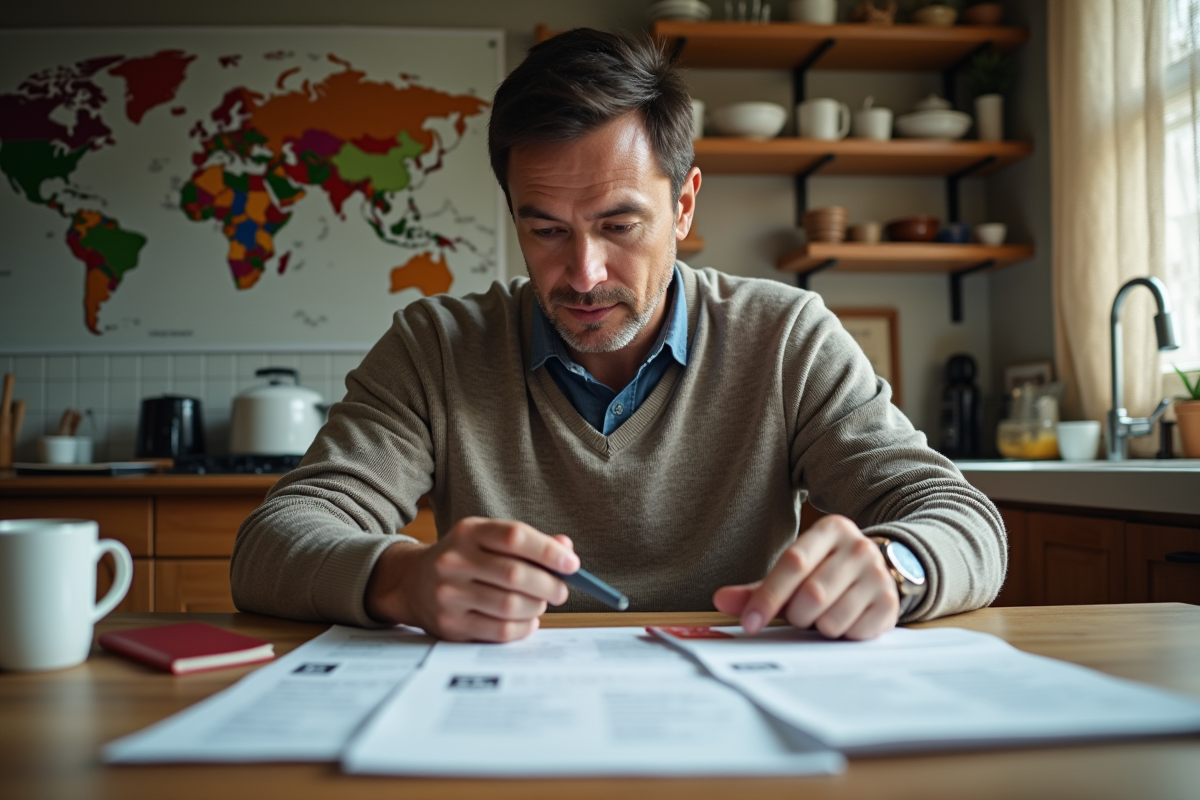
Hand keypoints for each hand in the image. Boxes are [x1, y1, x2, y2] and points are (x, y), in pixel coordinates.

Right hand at [365, 517, 579, 641]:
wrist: (412, 583)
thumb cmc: (464, 559)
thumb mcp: (488, 540)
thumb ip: (528, 543)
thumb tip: (565, 550)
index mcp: (468, 531)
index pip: (515, 536)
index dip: (549, 551)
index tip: (572, 564)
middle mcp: (454, 560)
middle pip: (516, 575)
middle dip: (549, 585)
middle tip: (562, 590)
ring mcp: (449, 594)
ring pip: (511, 605)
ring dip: (537, 607)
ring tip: (540, 604)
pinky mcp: (450, 625)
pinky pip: (500, 631)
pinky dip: (523, 627)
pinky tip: (527, 620)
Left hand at [712, 515, 898, 640]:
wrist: (881, 571)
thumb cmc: (827, 572)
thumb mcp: (794, 573)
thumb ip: (757, 588)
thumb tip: (720, 599)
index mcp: (830, 529)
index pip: (792, 563)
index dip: (767, 597)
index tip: (749, 624)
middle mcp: (858, 547)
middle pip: (811, 594)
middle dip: (795, 614)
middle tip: (798, 614)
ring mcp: (878, 574)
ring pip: (832, 618)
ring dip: (818, 626)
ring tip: (824, 614)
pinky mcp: (890, 602)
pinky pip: (854, 632)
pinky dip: (841, 634)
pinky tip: (846, 619)